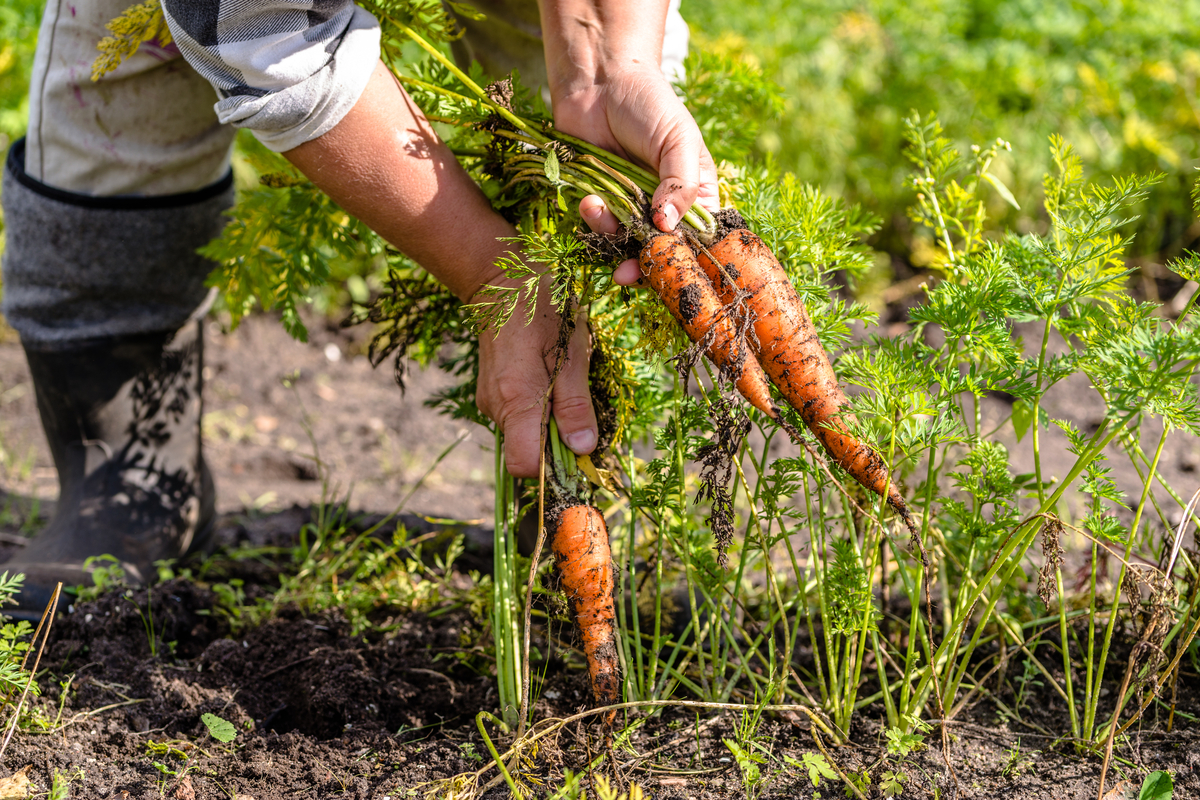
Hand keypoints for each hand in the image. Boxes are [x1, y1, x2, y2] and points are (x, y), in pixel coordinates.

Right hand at [475, 273, 596, 477]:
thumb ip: (575, 407)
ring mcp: (489, 400)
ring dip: (547, 419)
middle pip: (526, 450)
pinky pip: (516, 415)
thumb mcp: (572, 357)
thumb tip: (583, 449)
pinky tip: (545, 376)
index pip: (524, 466)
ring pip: (522, 432)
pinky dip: (535, 407)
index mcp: (515, 403)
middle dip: (555, 440)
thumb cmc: (543, 313)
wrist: (503, 282)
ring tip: (560, 380)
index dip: (552, 467)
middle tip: (575, 403)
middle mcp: (495, 408)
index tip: (575, 447)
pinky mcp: (490, 391)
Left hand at [554, 63, 718, 284]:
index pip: (698, 240)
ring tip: (598, 209)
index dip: (686, 259)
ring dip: (611, 236)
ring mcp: (632, 207)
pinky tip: (589, 200)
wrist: (599, 81)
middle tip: (627, 273)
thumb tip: (668, 226)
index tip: (669, 269)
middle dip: (643, 264)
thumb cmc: (649, 103)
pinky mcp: (603, 202)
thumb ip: (681, 184)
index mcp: (696, 195)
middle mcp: (666, 207)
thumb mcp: (678, 139)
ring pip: (627, 245)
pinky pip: (600, 228)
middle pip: (661, 251)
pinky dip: (594, 221)